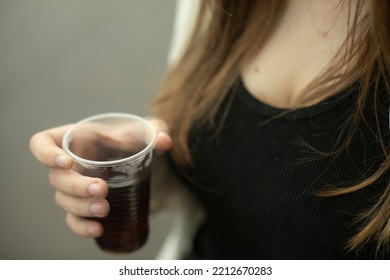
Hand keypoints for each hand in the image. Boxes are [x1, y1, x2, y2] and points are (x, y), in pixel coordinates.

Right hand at [29, 119, 172, 236]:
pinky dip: (82, 227)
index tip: (66, 162)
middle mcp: (68, 165)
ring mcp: (74, 188)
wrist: (134, 157)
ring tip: (105, 209)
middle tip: (103, 189)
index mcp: (73, 140)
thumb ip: (154, 130)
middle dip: (77, 187)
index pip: (42, 144)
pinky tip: (99, 229)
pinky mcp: (83, 206)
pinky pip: (74, 220)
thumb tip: (165, 140)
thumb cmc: (129, 139)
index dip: (46, 154)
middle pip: (56, 179)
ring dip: (81, 208)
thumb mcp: (141, 131)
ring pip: (63, 201)